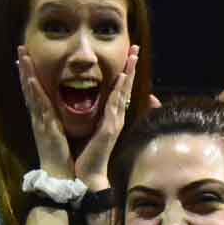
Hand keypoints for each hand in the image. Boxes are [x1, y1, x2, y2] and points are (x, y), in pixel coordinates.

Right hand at [15, 46, 75, 176]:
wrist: (60, 176)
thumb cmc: (62, 157)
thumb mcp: (59, 133)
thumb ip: (55, 121)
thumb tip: (55, 111)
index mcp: (43, 118)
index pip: (34, 92)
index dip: (29, 75)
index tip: (25, 58)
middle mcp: (38, 117)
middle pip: (29, 88)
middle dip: (24, 68)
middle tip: (20, 49)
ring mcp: (40, 121)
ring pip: (31, 93)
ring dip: (27, 74)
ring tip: (22, 57)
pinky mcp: (45, 128)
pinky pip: (40, 108)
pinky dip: (35, 93)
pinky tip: (32, 80)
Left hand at [73, 44, 140, 185]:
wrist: (88, 175)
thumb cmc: (87, 154)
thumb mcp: (90, 130)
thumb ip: (93, 118)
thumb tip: (95, 107)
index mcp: (110, 116)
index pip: (119, 90)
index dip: (125, 72)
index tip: (128, 55)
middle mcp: (116, 117)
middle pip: (125, 87)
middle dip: (131, 67)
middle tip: (136, 48)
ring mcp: (115, 122)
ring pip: (123, 93)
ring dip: (129, 74)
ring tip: (132, 57)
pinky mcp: (110, 129)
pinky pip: (115, 106)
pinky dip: (119, 91)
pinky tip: (122, 79)